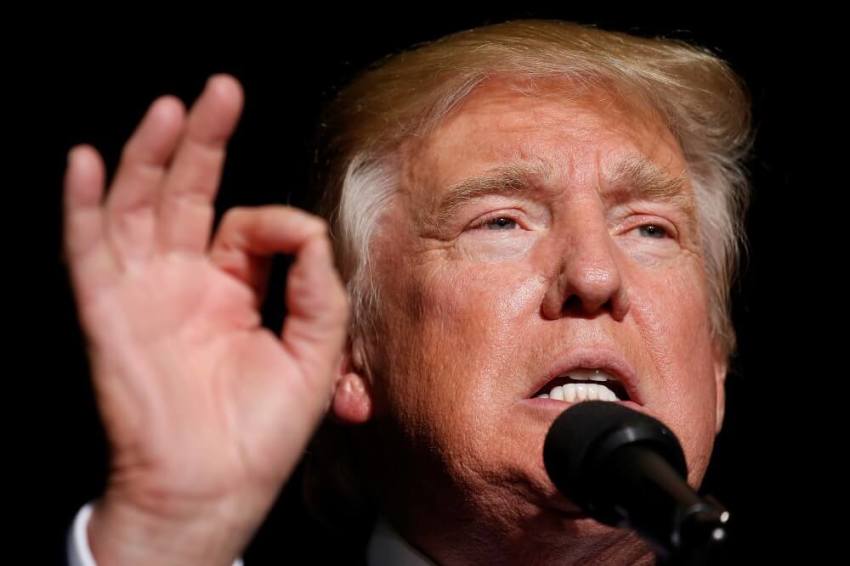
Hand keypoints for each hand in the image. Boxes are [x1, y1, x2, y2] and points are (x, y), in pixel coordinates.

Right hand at [63, 75, 348, 564]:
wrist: (214, 487)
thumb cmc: (263, 430)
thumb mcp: (315, 351)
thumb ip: (317, 286)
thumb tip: (307, 229)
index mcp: (235, 288)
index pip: (249, 226)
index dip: (276, 224)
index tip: (295, 244)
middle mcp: (187, 280)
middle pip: (190, 193)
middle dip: (204, 140)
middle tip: (222, 90)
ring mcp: (145, 291)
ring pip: (139, 207)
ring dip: (149, 156)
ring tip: (171, 108)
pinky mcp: (109, 312)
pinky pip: (88, 251)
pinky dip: (83, 207)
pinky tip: (86, 163)